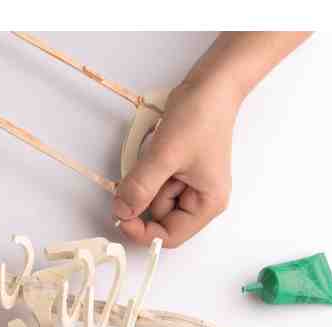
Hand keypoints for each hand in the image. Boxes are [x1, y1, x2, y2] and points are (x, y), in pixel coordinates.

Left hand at [112, 80, 240, 247]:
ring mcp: (191, 185)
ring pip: (154, 198)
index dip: (143, 231)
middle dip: (144, 196)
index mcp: (207, 204)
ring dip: (144, 180)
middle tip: (141, 169)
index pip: (170, 236)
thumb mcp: (164, 155)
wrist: (212, 85)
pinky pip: (155, 181)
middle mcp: (201, 200)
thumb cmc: (199, 117)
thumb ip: (141, 187)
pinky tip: (156, 150)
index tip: (120, 215)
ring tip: (155, 152)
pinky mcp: (180, 171)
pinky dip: (147, 170)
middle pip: (160, 217)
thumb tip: (121, 212)